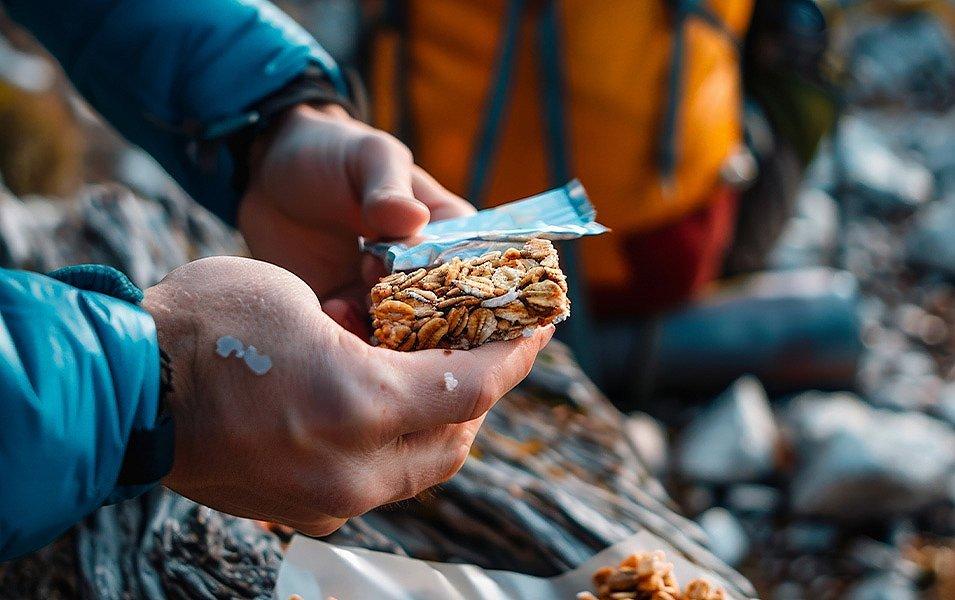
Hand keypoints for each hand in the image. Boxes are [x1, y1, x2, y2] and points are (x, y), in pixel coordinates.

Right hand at [143, 256, 551, 535]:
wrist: (121, 390)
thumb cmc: (203, 324)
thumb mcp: (299, 297)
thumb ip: (370, 332)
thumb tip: (397, 351)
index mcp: (360, 405)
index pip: (470, 388)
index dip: (513, 356)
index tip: (538, 329)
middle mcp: (354, 468)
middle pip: (455, 439)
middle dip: (480, 394)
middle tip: (487, 351)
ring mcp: (326, 499)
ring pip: (418, 467)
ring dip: (438, 422)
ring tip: (432, 374)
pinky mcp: (301, 510)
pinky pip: (375, 481)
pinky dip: (394, 443)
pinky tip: (381, 404)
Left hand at [238, 104, 473, 331]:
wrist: (265, 174)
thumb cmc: (332, 154)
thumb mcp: (366, 157)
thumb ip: (389, 188)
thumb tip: (414, 219)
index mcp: (446, 233)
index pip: (471, 268)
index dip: (458, 279)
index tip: (428, 273)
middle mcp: (421, 273)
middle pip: (438, 311)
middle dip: (414, 307)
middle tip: (376, 281)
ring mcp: (383, 298)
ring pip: (399, 333)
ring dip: (381, 326)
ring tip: (351, 298)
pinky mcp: (344, 313)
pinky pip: (355, 338)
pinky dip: (347, 334)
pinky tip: (329, 308)